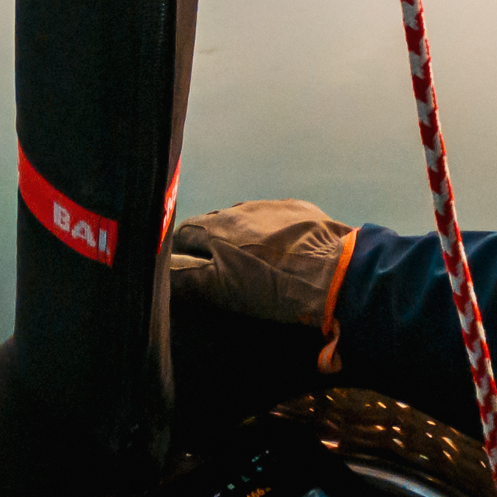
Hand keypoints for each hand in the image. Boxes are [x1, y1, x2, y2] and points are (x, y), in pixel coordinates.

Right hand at [169, 201, 357, 366]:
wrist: (334, 272)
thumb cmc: (273, 285)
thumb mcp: (223, 290)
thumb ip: (187, 279)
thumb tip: (162, 275)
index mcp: (217, 227)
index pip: (183, 233)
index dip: (180, 253)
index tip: (186, 270)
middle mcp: (239, 209)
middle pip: (213, 224)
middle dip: (210, 244)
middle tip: (218, 271)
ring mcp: (271, 206)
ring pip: (244, 220)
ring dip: (240, 238)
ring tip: (252, 263)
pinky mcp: (299, 210)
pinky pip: (275, 218)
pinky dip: (270, 233)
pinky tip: (282, 252)